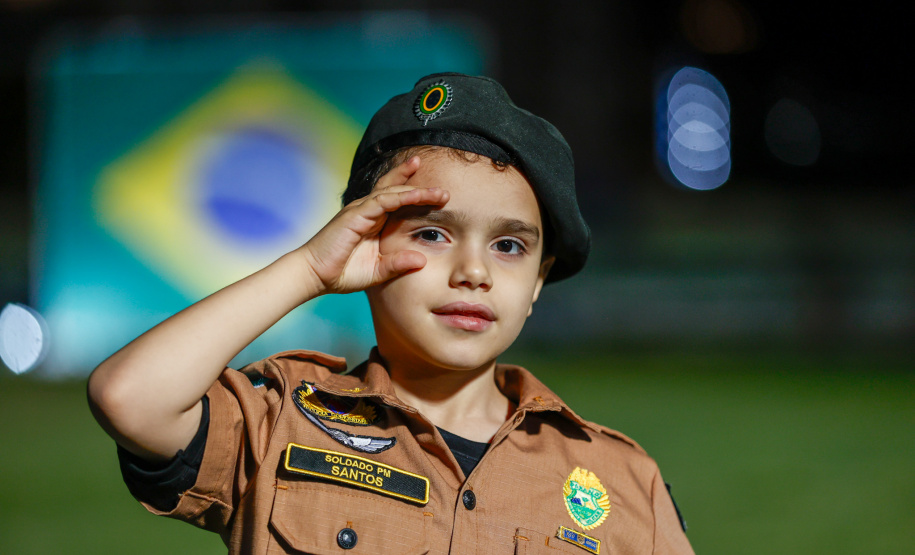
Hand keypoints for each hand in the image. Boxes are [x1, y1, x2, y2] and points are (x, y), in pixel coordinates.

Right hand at [300, 156, 447, 294]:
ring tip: (438, 191)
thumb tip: (422, 260)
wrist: (314, 275)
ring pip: (393, 192)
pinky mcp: (355, 214)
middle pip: (396, 189)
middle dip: (419, 185)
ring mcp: (361, 210)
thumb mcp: (378, 271)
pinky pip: (381, 201)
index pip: (396, 200)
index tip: (438, 192)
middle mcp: (367, 211)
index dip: (414, 192)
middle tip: (444, 188)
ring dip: (416, 190)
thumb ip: (398, 265)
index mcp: (373, 221)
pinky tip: (417, 196)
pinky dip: (400, 196)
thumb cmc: (342, 272)